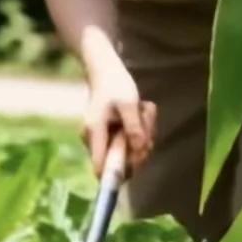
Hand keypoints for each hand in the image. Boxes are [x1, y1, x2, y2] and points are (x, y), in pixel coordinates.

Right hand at [83, 61, 155, 176]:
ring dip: (143, 135)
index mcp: (94, 133)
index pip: (100, 168)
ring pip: (127, 151)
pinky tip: (140, 112)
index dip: (119, 172)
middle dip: (140, 147)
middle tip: (147, 122)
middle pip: (120, 162)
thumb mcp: (129, 104)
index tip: (138, 155)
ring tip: (144, 110)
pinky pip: (127, 142)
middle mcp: (94, 140)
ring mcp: (101, 138)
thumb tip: (140, 151)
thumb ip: (134, 128)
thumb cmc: (115, 84)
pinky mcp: (108, 134)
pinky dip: (139, 130)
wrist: (104, 69)